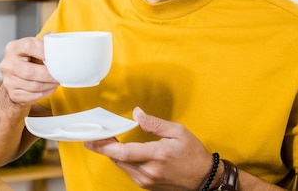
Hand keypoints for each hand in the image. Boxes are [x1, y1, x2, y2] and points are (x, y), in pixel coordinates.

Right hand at [0, 37, 58, 105]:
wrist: (16, 78)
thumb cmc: (28, 60)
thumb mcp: (35, 47)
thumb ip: (46, 42)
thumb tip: (60, 41)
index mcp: (13, 48)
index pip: (29, 46)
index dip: (44, 51)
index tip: (55, 57)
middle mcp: (8, 64)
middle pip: (30, 71)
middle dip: (49, 75)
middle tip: (60, 74)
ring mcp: (8, 80)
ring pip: (33, 86)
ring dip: (49, 85)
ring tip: (56, 81)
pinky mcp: (13, 94)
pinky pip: (33, 96)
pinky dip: (45, 93)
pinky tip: (49, 87)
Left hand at [85, 107, 213, 190]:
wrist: (205, 179)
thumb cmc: (194, 155)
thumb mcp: (177, 132)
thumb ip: (154, 123)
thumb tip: (137, 113)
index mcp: (156, 155)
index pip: (124, 152)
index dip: (104, 146)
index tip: (92, 139)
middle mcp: (149, 171)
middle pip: (118, 159)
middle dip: (104, 147)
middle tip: (96, 135)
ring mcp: (147, 180)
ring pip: (121, 165)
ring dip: (113, 153)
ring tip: (107, 140)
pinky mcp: (147, 185)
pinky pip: (129, 171)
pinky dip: (123, 160)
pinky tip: (122, 151)